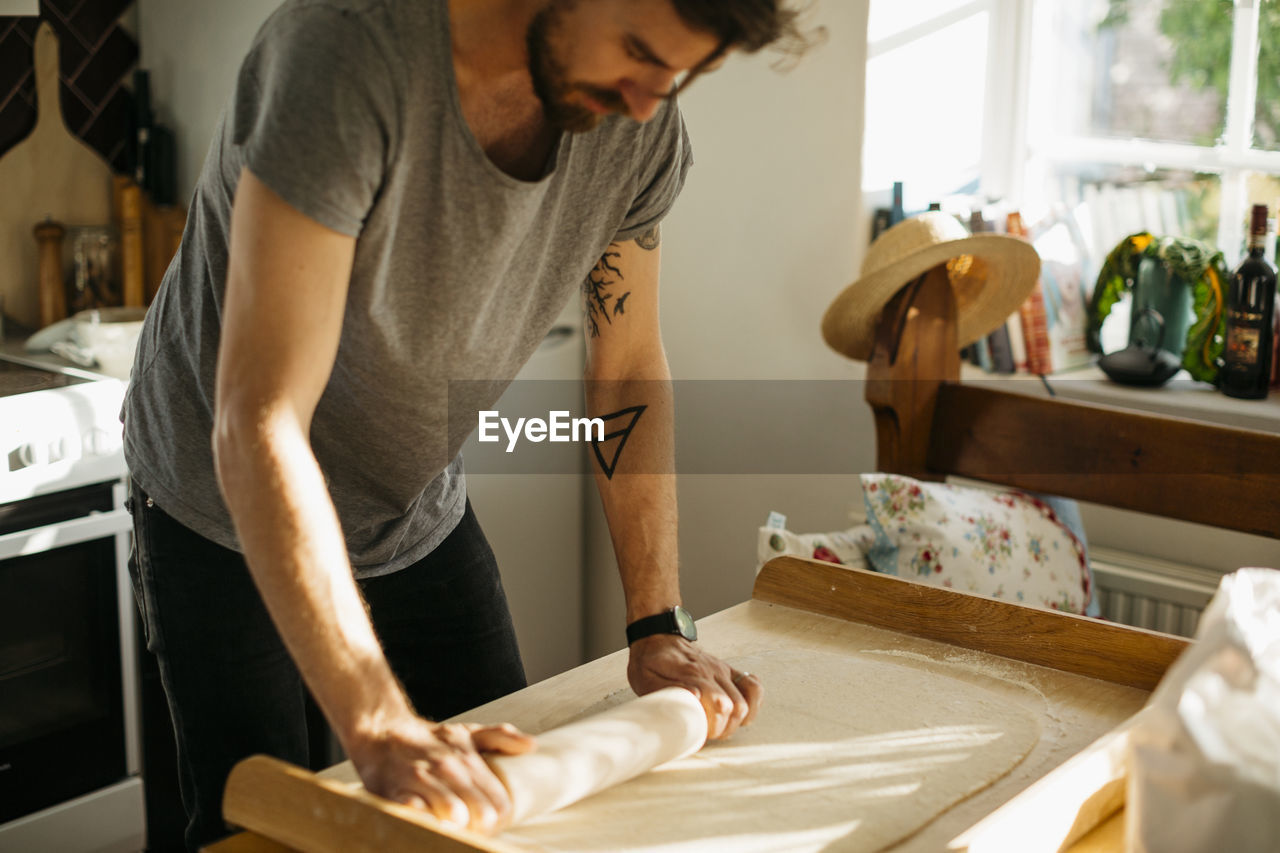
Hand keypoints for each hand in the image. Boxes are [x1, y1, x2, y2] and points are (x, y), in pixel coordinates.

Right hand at [346, 712, 534, 833]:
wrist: (382, 732)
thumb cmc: (430, 740)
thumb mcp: (468, 733)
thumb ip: (501, 737)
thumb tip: (532, 746)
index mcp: (469, 759)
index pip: (499, 804)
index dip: (498, 821)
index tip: (489, 826)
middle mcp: (449, 768)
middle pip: (481, 814)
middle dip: (479, 830)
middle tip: (469, 832)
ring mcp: (422, 779)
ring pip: (453, 815)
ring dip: (456, 830)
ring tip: (451, 831)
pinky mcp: (396, 791)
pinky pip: (416, 815)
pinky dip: (425, 824)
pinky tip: (428, 825)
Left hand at [626, 635, 761, 738]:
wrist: (657, 637)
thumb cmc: (650, 662)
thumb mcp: (646, 678)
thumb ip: (669, 689)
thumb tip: (696, 698)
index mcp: (693, 673)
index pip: (718, 703)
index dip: (714, 725)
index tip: (701, 732)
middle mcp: (712, 671)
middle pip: (736, 707)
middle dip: (725, 728)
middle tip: (708, 733)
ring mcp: (723, 670)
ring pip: (746, 700)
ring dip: (738, 720)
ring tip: (721, 726)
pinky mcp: (728, 671)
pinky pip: (753, 686)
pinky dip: (753, 703)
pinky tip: (740, 714)